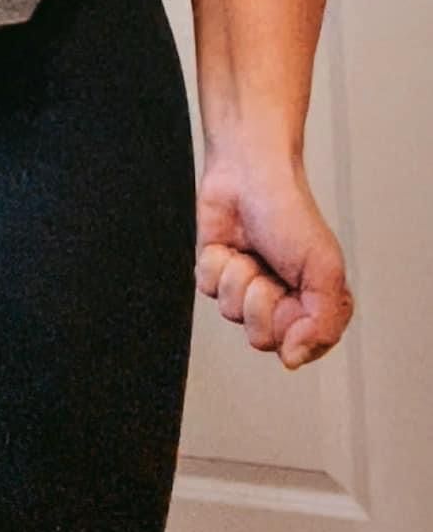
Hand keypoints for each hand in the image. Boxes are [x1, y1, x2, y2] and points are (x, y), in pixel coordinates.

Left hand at [195, 153, 354, 369]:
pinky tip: (229, 244)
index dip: (291, 325)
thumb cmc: (289, 211)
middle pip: (261, 337)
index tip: (295, 297)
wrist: (248, 172)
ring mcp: (245, 288)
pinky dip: (216, 264)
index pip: (299, 348)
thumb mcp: (323, 268)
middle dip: (261, 301)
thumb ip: (322, 322)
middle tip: (268, 271)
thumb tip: (294, 359)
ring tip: (250, 252)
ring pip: (231, 313)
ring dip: (238, 278)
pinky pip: (207, 289)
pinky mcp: (216, 273)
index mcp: (312, 304)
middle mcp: (279, 301)